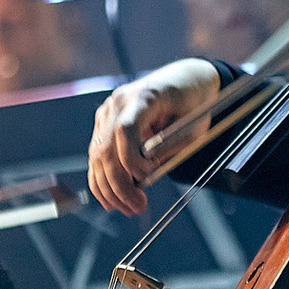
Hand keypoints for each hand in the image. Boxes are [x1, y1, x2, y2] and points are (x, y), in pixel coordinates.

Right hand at [87, 58, 220, 215]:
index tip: (147, 177)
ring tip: (129, 208)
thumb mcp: (191, 127)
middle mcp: (118, 102)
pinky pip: (96, 156)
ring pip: (97, 157)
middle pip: (106, 148)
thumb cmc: (192, 104)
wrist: (183, 80)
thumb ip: (167, 149)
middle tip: (137, 207)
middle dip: (119, 184)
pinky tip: (110, 201)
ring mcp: (107, 113)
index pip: (125, 130)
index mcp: (144, 96)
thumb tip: (142, 178)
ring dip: (110, 188)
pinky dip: (101, 180)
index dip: (131, 160)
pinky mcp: (103, 124)